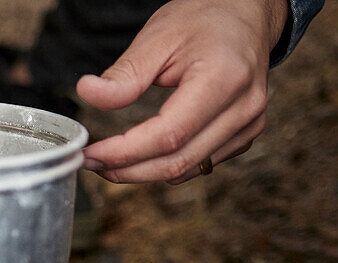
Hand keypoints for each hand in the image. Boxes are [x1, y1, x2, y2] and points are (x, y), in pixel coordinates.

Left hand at [76, 0, 288, 183]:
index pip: (168, 135)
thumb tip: (88, 93)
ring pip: (187, 169)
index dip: (124, 153)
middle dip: (127, 170)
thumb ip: (125, 73)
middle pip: (177, 161)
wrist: (245, 16)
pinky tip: (142, 155)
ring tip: (109, 161)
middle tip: (91, 163)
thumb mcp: (158, 36)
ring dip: (143, 172)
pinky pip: (199, 164)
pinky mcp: (245, 134)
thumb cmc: (203, 21)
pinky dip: (166, 166)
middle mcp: (244, 106)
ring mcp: (249, 124)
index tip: (90, 155)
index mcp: (224, 78)